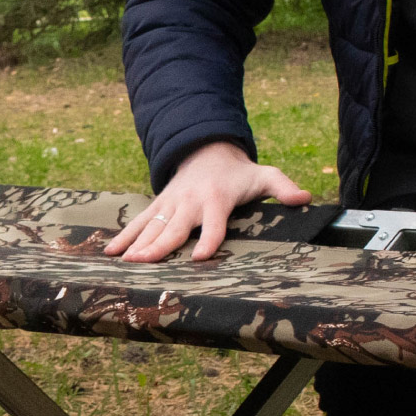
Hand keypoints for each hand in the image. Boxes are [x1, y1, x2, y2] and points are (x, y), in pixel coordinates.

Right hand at [104, 141, 309, 263]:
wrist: (208, 152)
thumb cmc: (240, 173)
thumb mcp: (265, 175)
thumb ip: (283, 188)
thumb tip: (305, 198)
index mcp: (216, 199)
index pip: (214, 223)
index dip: (209, 239)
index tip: (201, 257)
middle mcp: (190, 202)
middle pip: (175, 228)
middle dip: (158, 246)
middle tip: (142, 263)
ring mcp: (171, 204)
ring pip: (152, 226)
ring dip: (136, 244)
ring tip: (122, 261)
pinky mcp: (159, 206)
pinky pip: (140, 223)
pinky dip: (124, 236)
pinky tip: (109, 253)